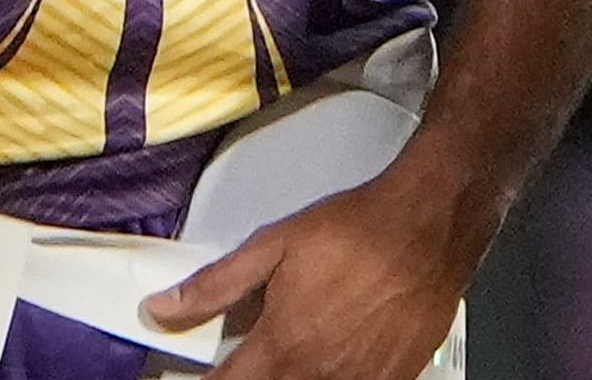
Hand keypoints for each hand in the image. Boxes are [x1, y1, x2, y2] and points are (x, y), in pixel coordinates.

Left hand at [143, 169, 476, 379]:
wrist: (428, 227)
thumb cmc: (356, 231)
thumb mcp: (273, 245)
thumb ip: (215, 285)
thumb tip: (162, 307)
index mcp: (284, 344)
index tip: (202, 378)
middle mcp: (320, 373)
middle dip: (255, 379)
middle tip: (256, 360)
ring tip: (296, 354)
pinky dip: (338, 379)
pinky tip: (335, 358)